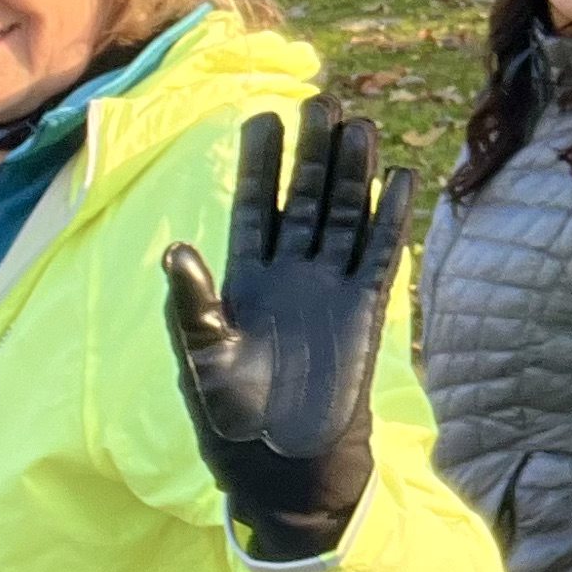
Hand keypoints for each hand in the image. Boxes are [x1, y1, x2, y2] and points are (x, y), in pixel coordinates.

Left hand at [161, 99, 422, 560]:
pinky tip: (399, 178)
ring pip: (343, 216)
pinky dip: (389, 218)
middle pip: (303, 198)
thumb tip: (172, 250)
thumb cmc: (231, 422)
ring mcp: (327, 289)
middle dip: (311, 152)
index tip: (263, 115)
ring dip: (352, 173)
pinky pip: (378, 255)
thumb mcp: (201, 363)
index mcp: (242, 280)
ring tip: (361, 124)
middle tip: (323, 99)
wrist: (285, 472)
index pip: (252, 207)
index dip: (258, 164)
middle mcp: (287, 274)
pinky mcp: (363, 311)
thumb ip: (191, 306)